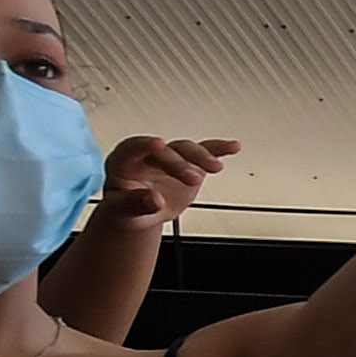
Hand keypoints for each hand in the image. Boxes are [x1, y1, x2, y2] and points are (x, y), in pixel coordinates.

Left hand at [95, 134, 239, 224]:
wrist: (140, 211)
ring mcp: (168, 158)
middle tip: (193, 179)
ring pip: (184, 149)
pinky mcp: (186, 162)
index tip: (159, 143)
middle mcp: (145, 156)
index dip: (144, 144)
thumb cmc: (127, 209)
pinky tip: (232, 147)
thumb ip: (136, 205)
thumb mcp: (125, 213)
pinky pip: (202, 151)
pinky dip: (217, 149)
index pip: (131, 148)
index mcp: (123, 164)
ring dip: (201, 156)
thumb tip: (154, 200)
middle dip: (179, 164)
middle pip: (164, 152)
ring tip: (215, 167)